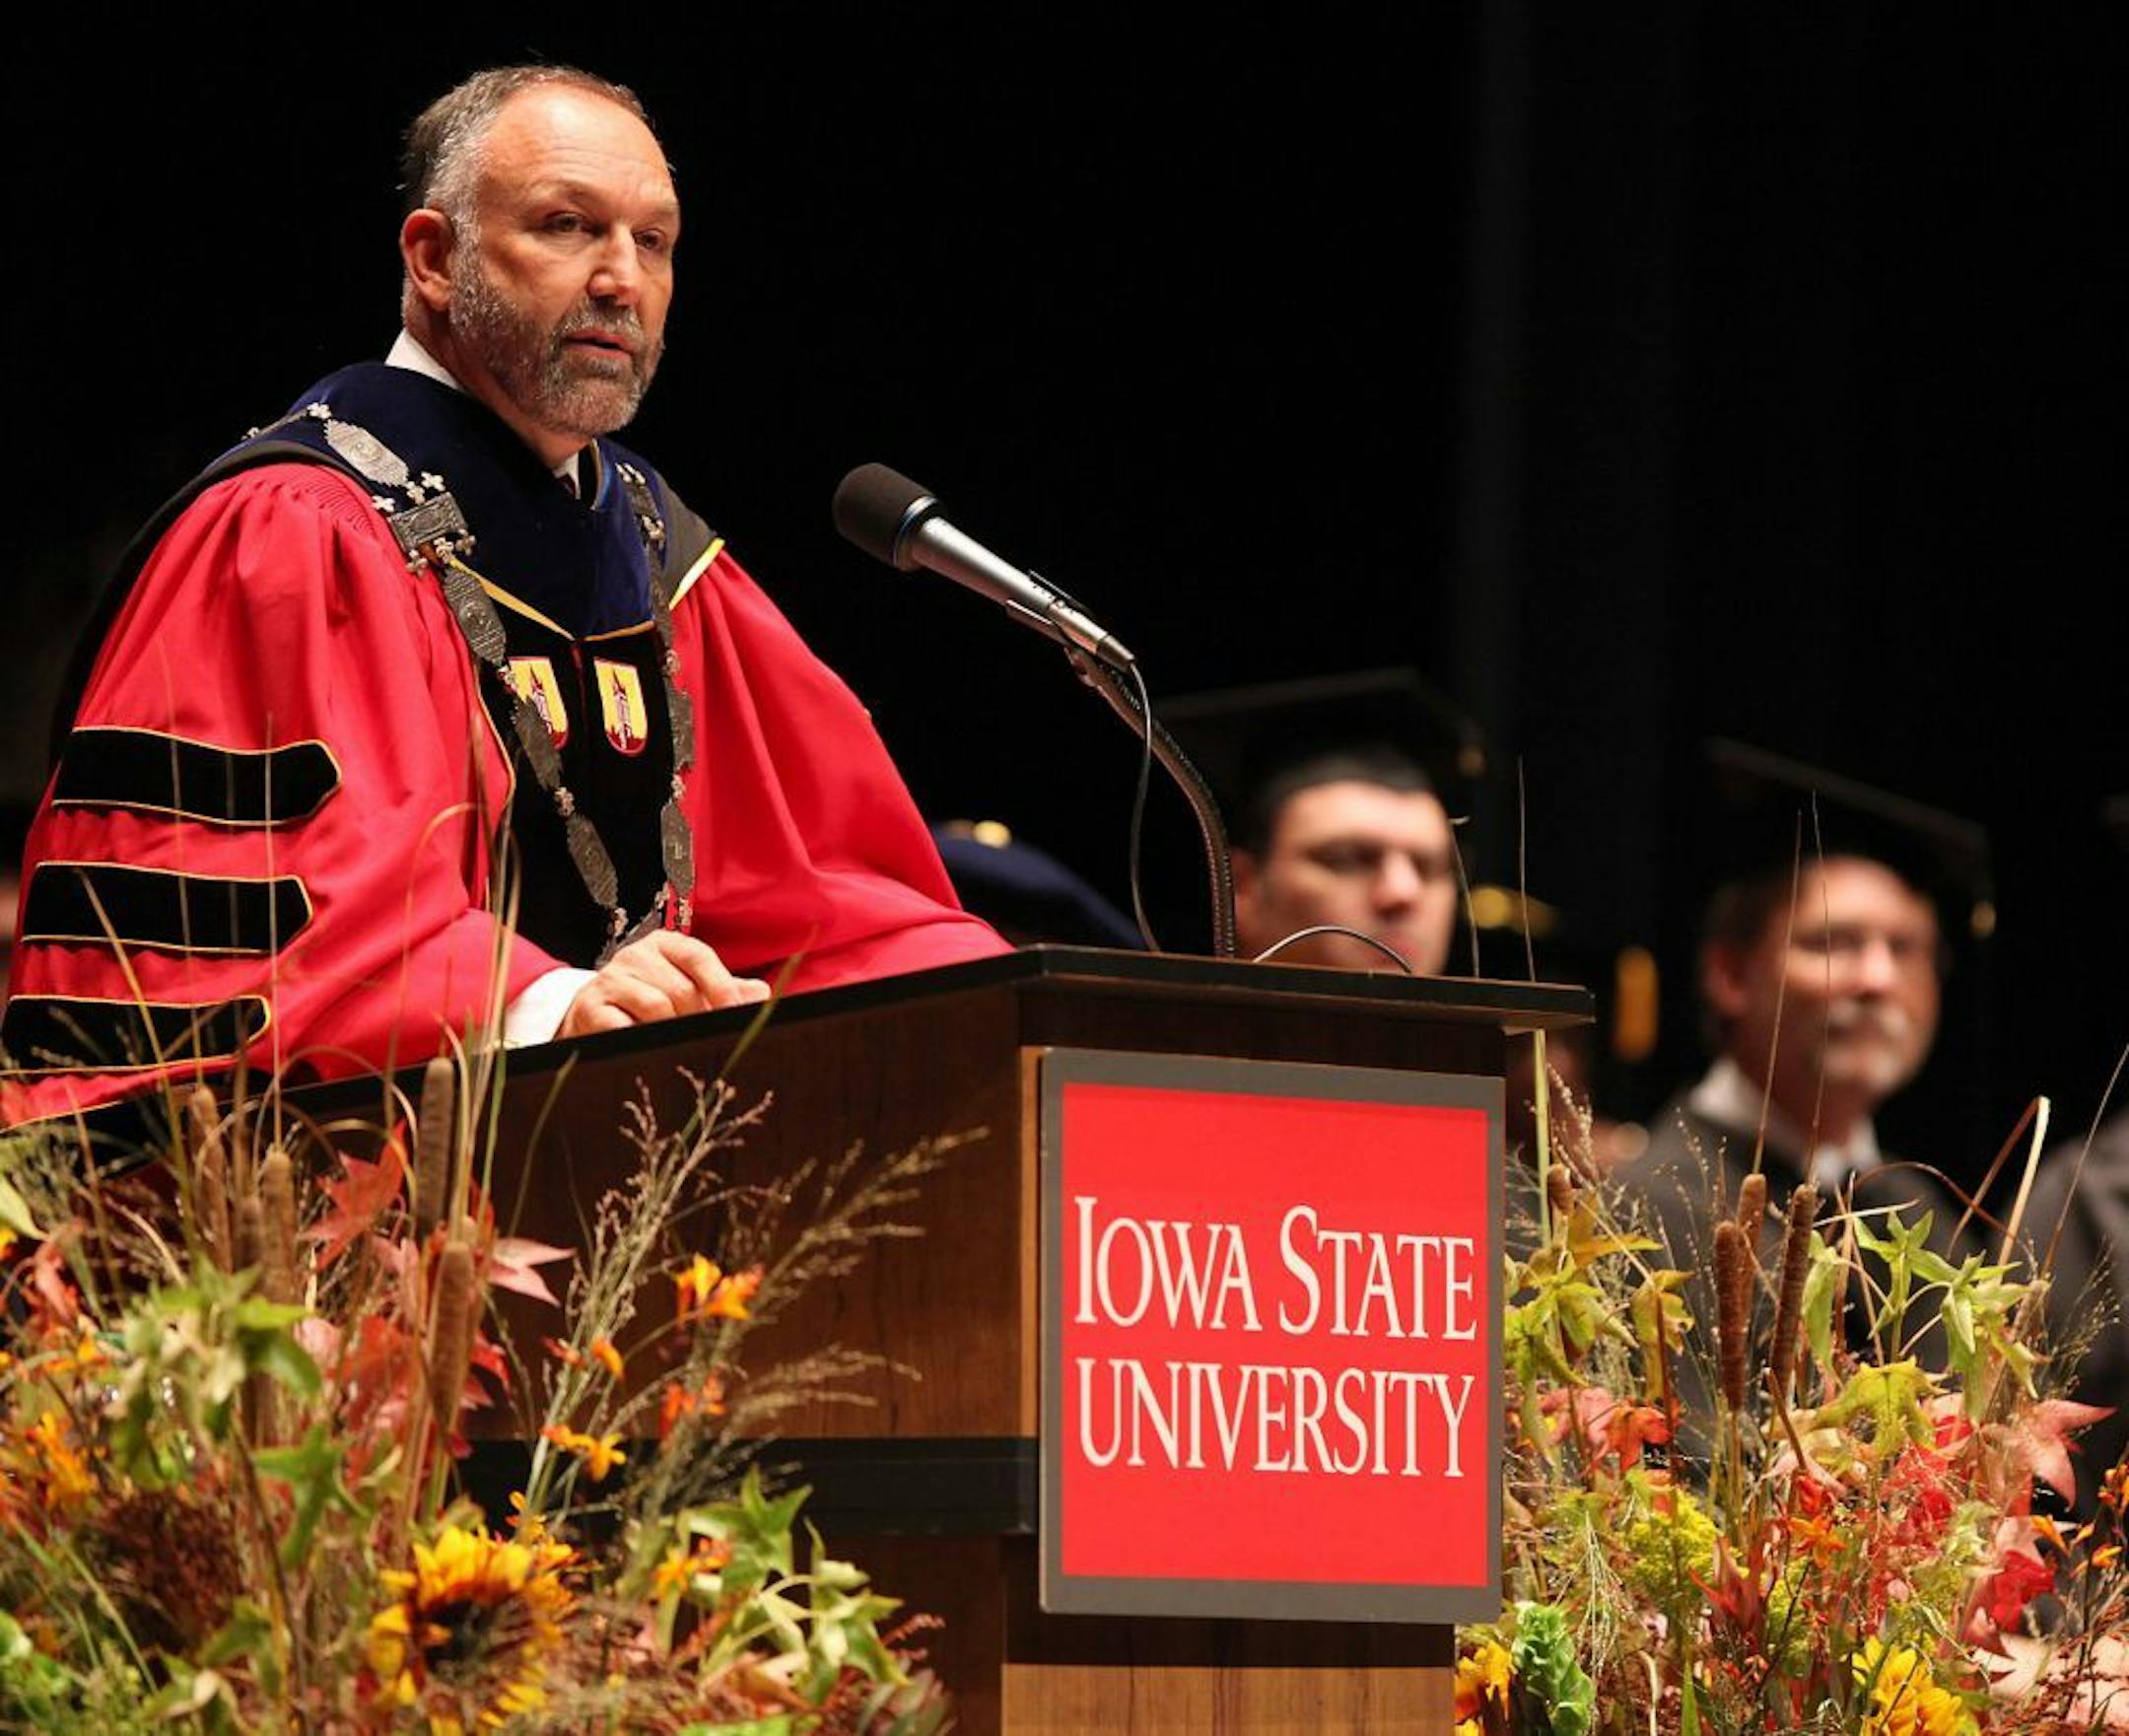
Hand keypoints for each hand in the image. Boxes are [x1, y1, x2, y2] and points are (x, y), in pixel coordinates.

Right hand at [558, 932, 769, 1037]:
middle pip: (680, 988)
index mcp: (664, 944)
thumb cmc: (650, 1001)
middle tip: (701, 1036)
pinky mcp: (590, 1006)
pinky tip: (643, 1043)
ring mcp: (610, 978)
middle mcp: (635, 954)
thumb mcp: (688, 988)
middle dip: (697, 1017)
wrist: (593, 1016)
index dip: (720, 984)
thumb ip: (724, 989)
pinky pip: (624, 1025)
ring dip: (670, 1029)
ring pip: (656, 1006)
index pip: (698, 955)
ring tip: (671, 1040)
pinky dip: (640, 1037)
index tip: (735, 1011)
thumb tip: (761, 993)